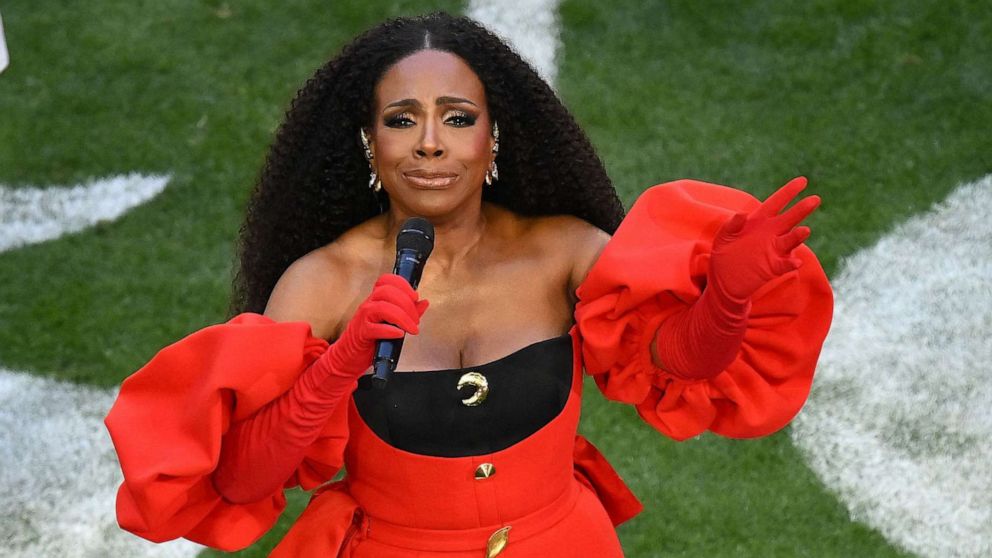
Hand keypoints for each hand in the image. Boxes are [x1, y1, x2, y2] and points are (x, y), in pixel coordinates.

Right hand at [322, 273, 428, 378]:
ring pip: (382, 307)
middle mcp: (368, 305)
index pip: (386, 280)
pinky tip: (399, 335)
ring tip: (412, 329)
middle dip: (407, 304)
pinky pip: (375, 328)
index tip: (415, 297)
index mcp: (376, 299)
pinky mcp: (361, 334)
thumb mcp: (391, 323)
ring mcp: (363, 318)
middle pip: (387, 291)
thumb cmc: (371, 339)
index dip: (403, 285)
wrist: (349, 357)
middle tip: (416, 320)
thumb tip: (424, 302)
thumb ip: (408, 312)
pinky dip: (389, 330)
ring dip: (402, 318)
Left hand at [708, 177, 819, 300]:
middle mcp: (771, 233)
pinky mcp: (774, 267)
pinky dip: (791, 263)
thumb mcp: (723, 237)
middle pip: (790, 218)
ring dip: (798, 236)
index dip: (789, 192)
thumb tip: (742, 214)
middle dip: (802, 209)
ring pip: (790, 240)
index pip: (776, 203)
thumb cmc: (724, 254)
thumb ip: (731, 225)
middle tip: (815, 199)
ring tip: (805, 230)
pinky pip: (786, 264)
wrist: (724, 280)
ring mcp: (774, 250)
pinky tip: (795, 262)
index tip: (803, 180)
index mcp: (759, 221)